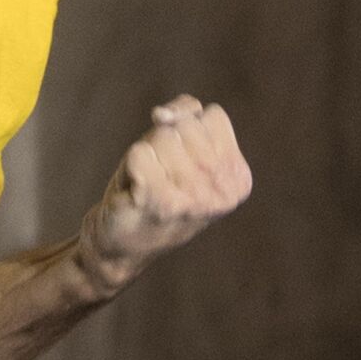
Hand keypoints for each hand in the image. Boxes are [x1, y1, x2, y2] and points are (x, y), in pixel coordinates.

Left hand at [79, 94, 251, 294]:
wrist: (121, 245)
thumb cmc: (153, 187)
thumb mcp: (180, 146)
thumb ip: (186, 114)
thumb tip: (164, 116)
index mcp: (238, 178)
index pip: (212, 116)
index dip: (186, 129)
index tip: (179, 163)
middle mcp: (224, 193)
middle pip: (187, 126)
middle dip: (164, 141)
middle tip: (158, 176)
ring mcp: (195, 199)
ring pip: (162, 136)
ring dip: (146, 154)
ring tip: (147, 184)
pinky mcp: (161, 203)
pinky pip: (140, 153)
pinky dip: (131, 165)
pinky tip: (135, 190)